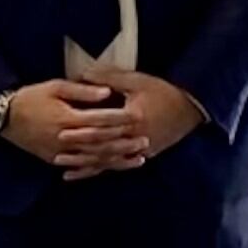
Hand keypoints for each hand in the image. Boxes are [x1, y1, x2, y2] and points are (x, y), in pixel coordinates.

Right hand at [0, 80, 138, 169]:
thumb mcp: (55, 86)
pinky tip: (113, 168)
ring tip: (139, 158)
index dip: (119, 120)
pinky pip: (80, 167)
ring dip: (118, 160)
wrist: (4, 117)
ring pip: (94, 159)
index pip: (99, 120)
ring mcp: (59, 152)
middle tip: (146, 141)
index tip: (138, 117)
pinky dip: (99, 169)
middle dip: (124, 143)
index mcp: (66, 117)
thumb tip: (107, 92)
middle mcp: (64, 138)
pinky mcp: (54, 160)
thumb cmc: (31, 97)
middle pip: (100, 143)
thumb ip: (82, 91)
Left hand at [68, 69, 202, 181]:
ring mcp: (139, 150)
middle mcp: (135, 137)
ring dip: (85, 164)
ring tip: (63, 166)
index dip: (82, 128)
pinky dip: (98, 171)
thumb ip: (110, 78)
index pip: (103, 125)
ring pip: (108, 160)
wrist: (191, 109)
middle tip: (57, 149)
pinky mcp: (143, 156)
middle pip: (103, 146)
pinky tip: (81, 174)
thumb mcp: (137, 80)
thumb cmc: (164, 92)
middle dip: (79, 149)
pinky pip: (116, 166)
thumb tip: (84, 73)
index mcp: (133, 117)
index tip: (62, 129)